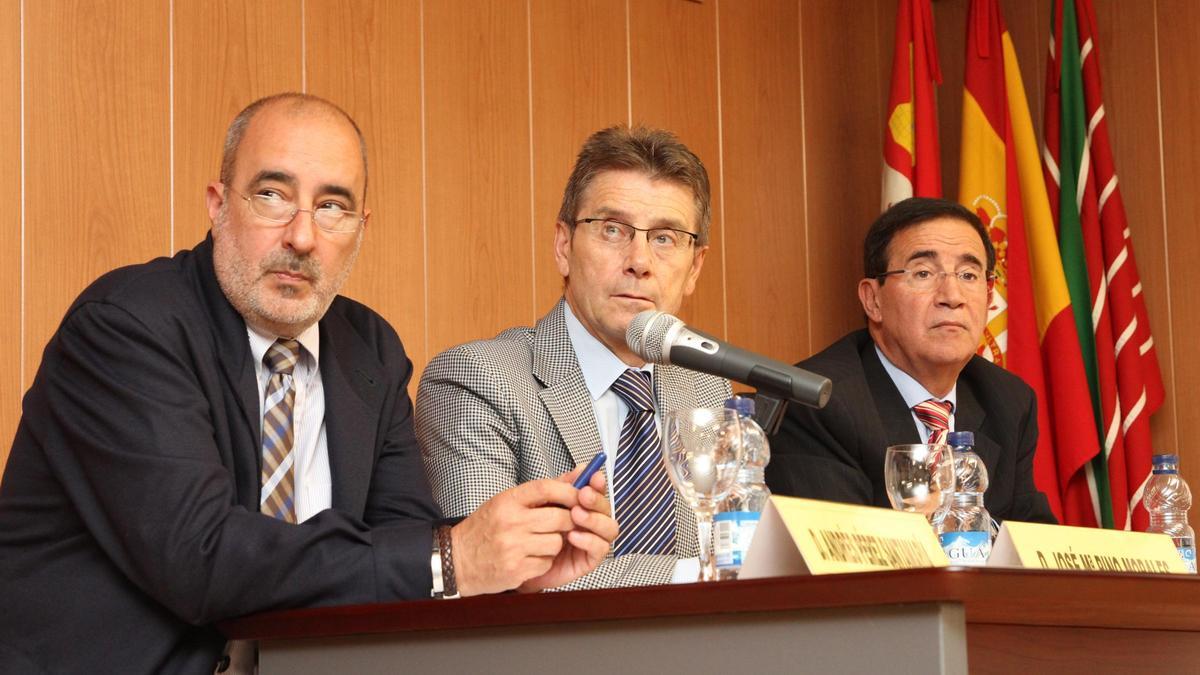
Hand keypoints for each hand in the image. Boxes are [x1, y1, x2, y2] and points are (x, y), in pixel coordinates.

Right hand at [450, 468, 616, 595]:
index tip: (576, 496)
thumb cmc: (482, 529)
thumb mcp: (505, 502)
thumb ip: (539, 492)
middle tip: (562, 523)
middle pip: (559, 517)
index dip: (568, 491)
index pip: (546, 488)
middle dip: (568, 521)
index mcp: (508, 501)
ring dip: (555, 543)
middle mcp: (511, 523)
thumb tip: (574, 476)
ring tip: (539, 542)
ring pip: (556, 542)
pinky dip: (543, 561)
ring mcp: (514, 547)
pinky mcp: (517, 569)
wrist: (456, 559)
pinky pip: (546, 562)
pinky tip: (530, 557)